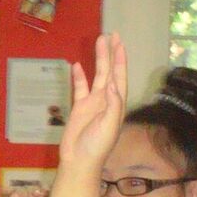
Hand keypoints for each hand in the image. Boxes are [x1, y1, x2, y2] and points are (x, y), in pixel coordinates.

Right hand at [61, 33, 127, 166]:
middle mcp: (107, 100)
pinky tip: (77, 65)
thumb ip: (113, 105)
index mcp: (117, 103)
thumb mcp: (109, 126)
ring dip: (98, 60)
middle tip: (110, 35)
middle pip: (110, 71)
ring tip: (97, 42)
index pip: (120, 76)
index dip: (120, 59)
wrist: (80, 161)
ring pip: (97, 75)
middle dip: (111, 53)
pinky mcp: (80, 107)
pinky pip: (80, 88)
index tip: (119, 43)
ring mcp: (93, 103)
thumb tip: (113, 84)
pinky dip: (79, 76)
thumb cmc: (97, 146)